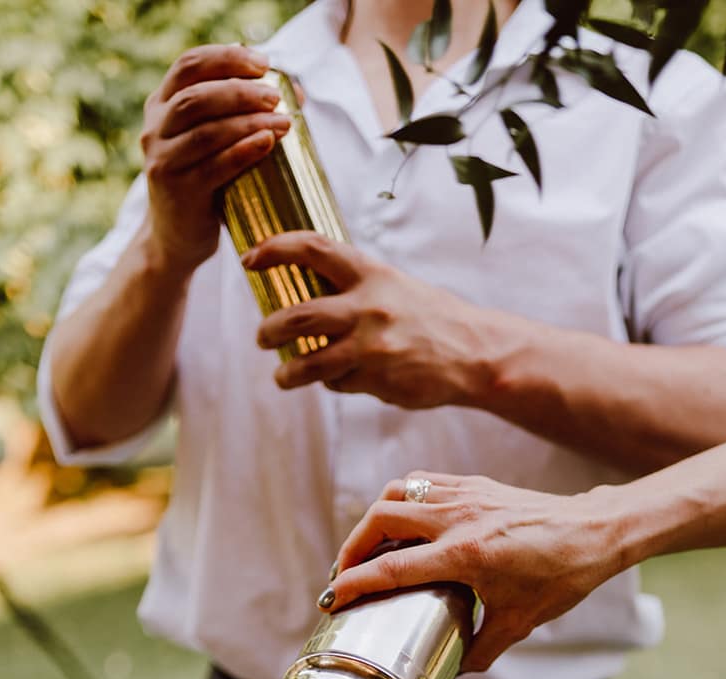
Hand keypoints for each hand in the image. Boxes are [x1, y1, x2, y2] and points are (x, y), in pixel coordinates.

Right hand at [141, 46, 291, 275]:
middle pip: (196, 96)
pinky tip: (267, 143)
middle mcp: (154, 129)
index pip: (190, 65)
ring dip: (248, 122)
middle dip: (240, 91)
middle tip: (275, 97)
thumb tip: (295, 90)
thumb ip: (240, 112)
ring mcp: (163, 161)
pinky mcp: (178, 193)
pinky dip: (243, 152)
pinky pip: (213, 168)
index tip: (264, 63)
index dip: (227, 58)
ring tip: (283, 122)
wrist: (176, 239)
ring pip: (206, 132)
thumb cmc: (205, 183)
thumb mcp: (214, 142)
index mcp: (161, 105)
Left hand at [242, 233, 487, 405]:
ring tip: (283, 377)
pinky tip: (341, 380)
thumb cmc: (432, 317)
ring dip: (289, 372)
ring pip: (310, 363)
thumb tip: (310, 293)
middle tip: (261, 337)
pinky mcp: (377, 379)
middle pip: (298, 315)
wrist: (474, 353)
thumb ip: (356, 289)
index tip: (250, 258)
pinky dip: (333, 383)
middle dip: (270, 330)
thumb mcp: (394, 287)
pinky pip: (339, 384)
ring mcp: (371, 347)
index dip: (275, 249)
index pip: (312, 249)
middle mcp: (368, 307)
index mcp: (371, 274)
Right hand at [323, 473, 626, 671]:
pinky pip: (422, 483)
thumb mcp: (519, 622)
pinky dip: (401, 500)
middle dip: (352, 548)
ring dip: (372, 520)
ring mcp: (466, 495)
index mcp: (466, 555)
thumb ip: (481, 649)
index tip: (331, 599)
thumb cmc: (562, 575)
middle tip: (343, 574)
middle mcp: (459, 518)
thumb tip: (455, 672)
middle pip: (380, 520)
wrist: (596, 531)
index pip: (392, 568)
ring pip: (397, 493)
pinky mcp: (475, 484)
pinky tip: (401, 523)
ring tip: (365, 547)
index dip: (353, 584)